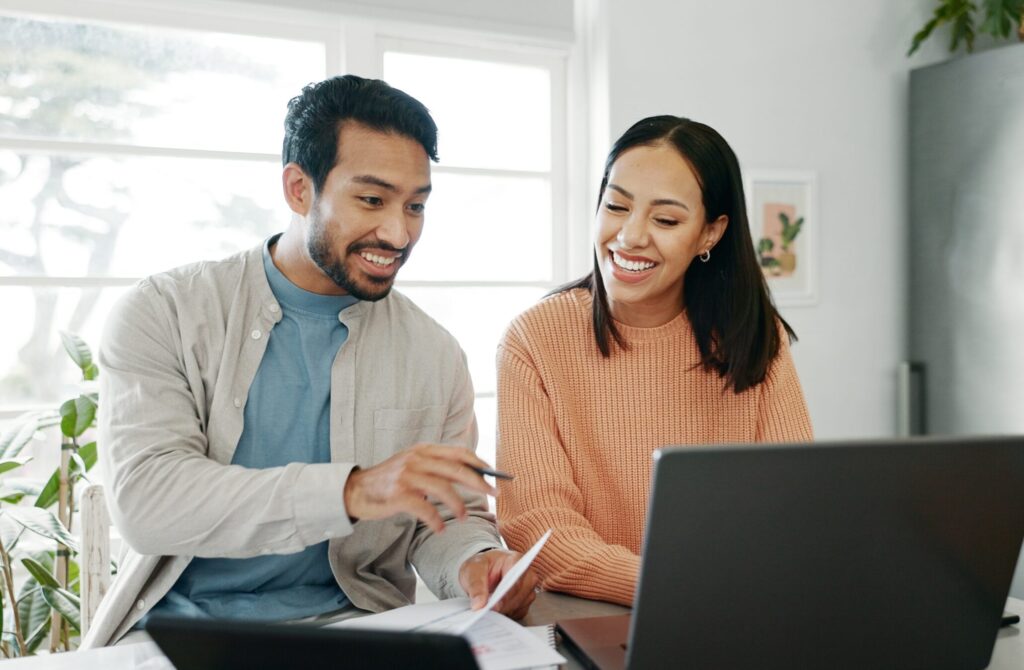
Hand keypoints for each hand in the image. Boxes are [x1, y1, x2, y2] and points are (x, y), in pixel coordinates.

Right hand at [343, 444, 497, 532]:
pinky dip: (436, 520)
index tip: (493, 475)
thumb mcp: (414, 466)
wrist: (355, 491)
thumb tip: (471, 476)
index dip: (479, 463)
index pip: (459, 452)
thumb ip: (437, 467)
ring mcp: (407, 476)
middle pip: (457, 469)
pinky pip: (425, 508)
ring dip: (459, 505)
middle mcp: (417, 459)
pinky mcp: (398, 494)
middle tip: (493, 493)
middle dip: (479, 482)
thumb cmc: (389, 481)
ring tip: (463, 517)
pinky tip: (439, 529)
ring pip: (444, 488)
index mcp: (423, 450)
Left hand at [459, 549, 537, 620]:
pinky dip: (506, 614)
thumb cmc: (481, 566)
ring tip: (489, 606)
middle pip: (520, 595)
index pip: (516, 581)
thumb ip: (475, 585)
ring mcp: (528, 588)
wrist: (484, 571)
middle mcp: (526, 573)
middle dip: (502, 605)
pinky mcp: (526, 601)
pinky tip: (496, 609)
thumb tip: (479, 604)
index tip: (494, 607)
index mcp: (515, 560)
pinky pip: (519, 612)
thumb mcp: (472, 570)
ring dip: (504, 610)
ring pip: (520, 605)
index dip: (505, 596)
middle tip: (486, 609)